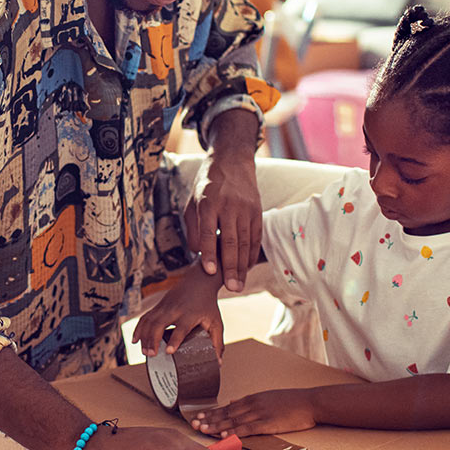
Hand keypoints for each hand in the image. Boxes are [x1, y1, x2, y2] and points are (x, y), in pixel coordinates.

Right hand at [133, 270, 224, 356]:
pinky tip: (135, 340)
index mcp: (190, 315)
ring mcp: (164, 307)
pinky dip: (139, 329)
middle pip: (159, 325)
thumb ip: (217, 342)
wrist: (199, 281)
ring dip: (144, 337)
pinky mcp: (158, 306)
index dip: (175, 340)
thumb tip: (218, 363)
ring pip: (149, 322)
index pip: (181, 328)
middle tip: (151, 355)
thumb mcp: (215, 322)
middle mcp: (175, 310)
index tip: (169, 352)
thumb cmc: (208, 304)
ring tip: (144, 352)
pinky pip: (145, 318)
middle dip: (153, 340)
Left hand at [188, 113, 261, 292]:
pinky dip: (251, 254)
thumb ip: (193, 229)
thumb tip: (198, 253)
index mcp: (208, 202)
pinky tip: (247, 268)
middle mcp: (228, 206)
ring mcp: (245, 208)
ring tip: (238, 285)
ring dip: (242, 266)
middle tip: (231, 288)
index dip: (209, 253)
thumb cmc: (207, 186)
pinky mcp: (257, 211)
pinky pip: (255, 237)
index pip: (208, 232)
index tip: (209, 271)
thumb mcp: (192, 202)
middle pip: (230, 241)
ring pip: (245, 242)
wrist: (232, 162)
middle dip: (230, 267)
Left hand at [192, 389, 317, 436]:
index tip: (198, 416)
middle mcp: (252, 404)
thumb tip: (232, 403)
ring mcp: (260, 413)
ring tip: (202, 430)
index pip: (227, 407)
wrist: (310, 402)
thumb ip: (249, 401)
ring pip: (233, 421)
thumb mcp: (268, 396)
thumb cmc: (292, 401)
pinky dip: (234, 432)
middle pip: (226, 413)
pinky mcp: (268, 423)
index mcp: (252, 399)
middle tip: (193, 424)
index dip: (212, 413)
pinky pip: (248, 429)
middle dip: (208, 419)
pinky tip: (224, 436)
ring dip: (216, 426)